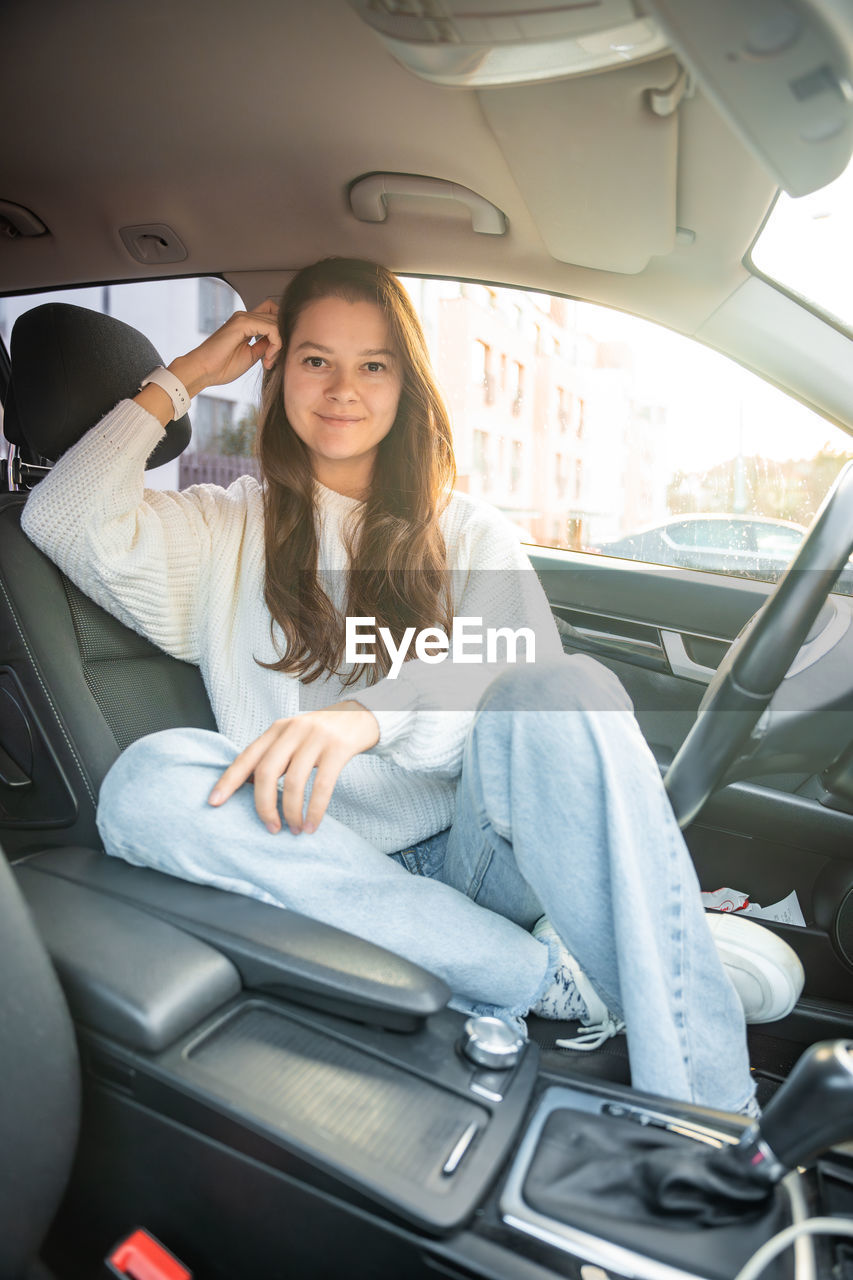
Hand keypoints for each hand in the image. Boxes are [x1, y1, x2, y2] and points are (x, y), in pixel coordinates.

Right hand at [169, 298, 282, 398]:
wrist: (203, 370)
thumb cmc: (222, 366)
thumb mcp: (251, 355)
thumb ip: (264, 346)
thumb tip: (279, 343)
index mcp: (246, 323)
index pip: (273, 316)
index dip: (280, 334)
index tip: (272, 357)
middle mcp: (245, 316)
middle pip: (277, 318)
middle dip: (282, 341)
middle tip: (271, 360)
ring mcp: (243, 318)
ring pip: (277, 322)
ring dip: (279, 344)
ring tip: (268, 360)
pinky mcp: (242, 323)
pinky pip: (272, 328)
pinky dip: (276, 344)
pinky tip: (267, 357)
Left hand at [207, 701, 379, 834]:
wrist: (363, 717)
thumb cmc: (323, 736)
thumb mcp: (295, 738)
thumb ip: (274, 756)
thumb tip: (249, 787)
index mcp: (277, 729)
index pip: (247, 756)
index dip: (229, 780)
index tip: (214, 803)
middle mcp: (293, 730)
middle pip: (266, 772)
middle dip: (264, 806)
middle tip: (271, 828)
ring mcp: (316, 738)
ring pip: (294, 781)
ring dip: (292, 812)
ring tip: (295, 830)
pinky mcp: (338, 748)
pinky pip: (322, 785)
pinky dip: (314, 810)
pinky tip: (312, 825)